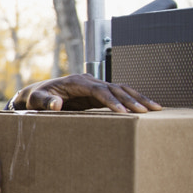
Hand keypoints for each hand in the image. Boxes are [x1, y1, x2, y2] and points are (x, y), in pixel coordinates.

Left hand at [12, 74, 160, 112]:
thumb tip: (56, 104)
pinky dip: (133, 100)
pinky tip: (145, 107)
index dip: (112, 101)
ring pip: (121, 89)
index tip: (124, 112)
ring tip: (156, 108)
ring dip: (138, 98)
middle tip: (147, 112)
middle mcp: (88, 81)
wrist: (36, 94)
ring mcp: (94, 86)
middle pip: (115, 88)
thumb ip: (45, 102)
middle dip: (132, 100)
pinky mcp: (96, 93)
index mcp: (76, 82)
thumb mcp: (36, 100)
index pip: (99, 90)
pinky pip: (118, 95)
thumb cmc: (36, 97)